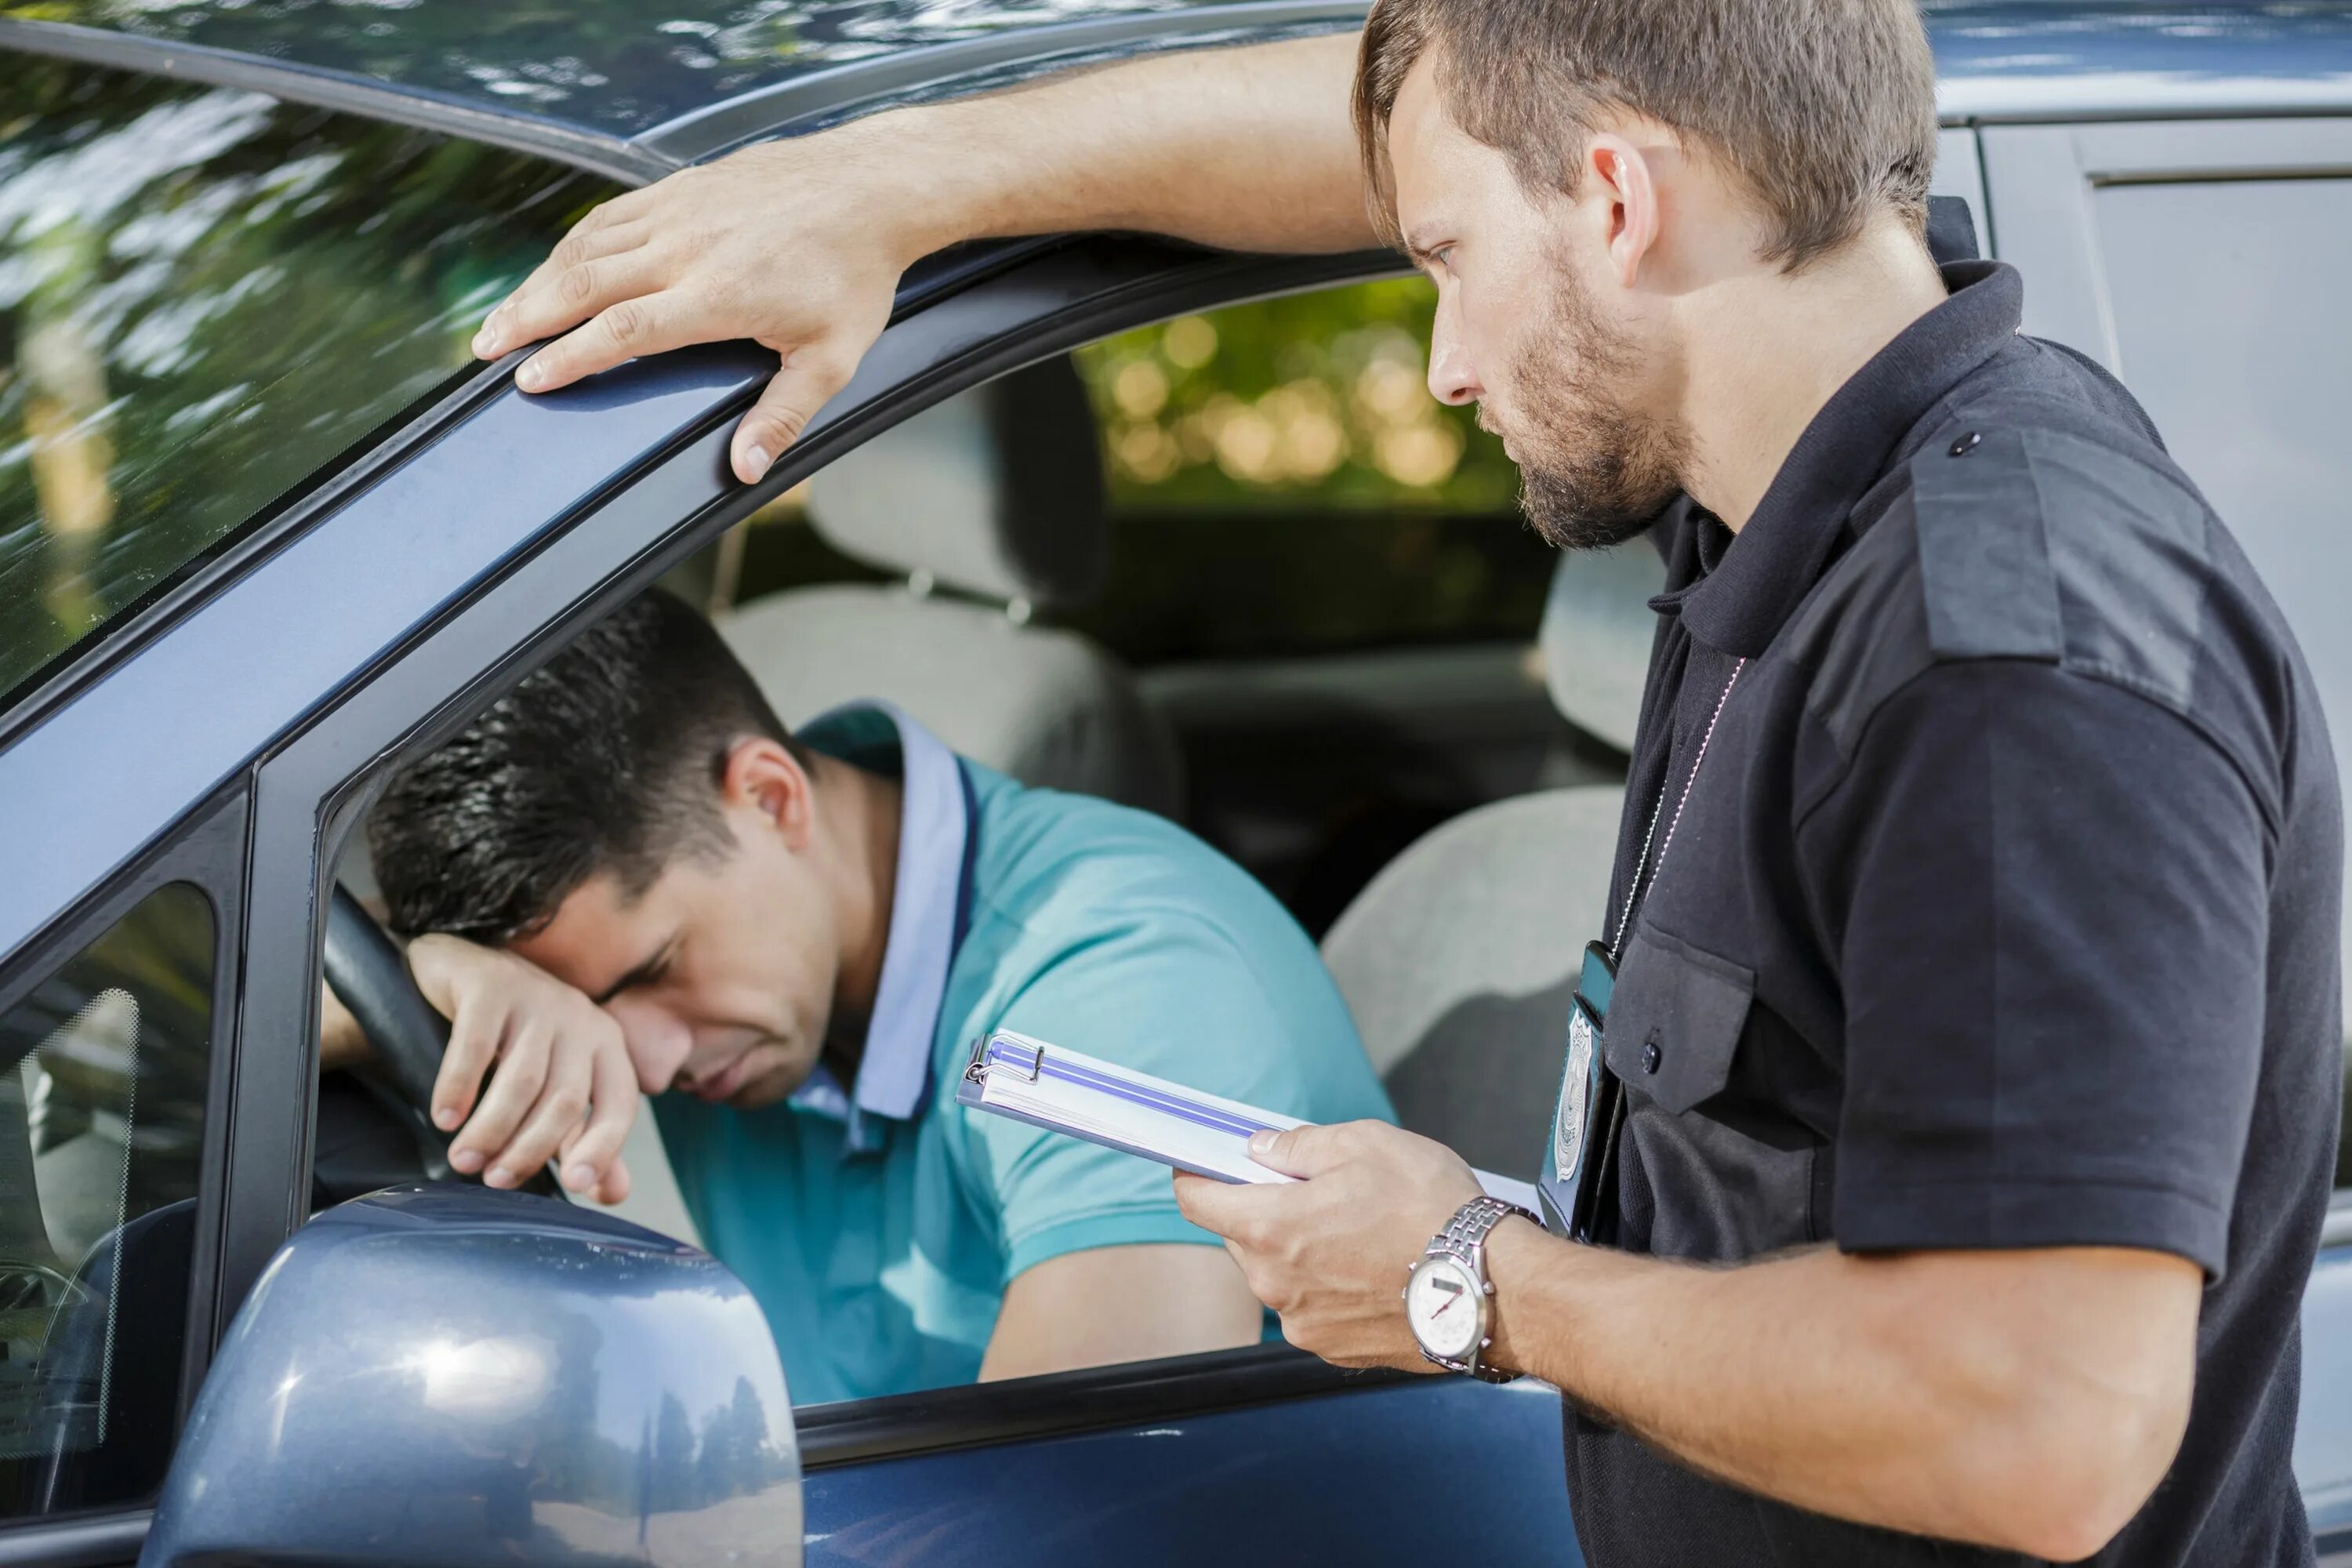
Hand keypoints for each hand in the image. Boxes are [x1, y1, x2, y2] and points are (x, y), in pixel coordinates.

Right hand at [407, 935, 635, 1203]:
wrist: (463, 973)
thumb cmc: (516, 1043)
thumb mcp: (555, 1089)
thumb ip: (583, 1139)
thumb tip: (614, 1193)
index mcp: (606, 1045)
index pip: (619, 1103)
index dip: (603, 1146)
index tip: (575, 1184)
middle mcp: (580, 1017)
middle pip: (564, 1099)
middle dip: (528, 1149)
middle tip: (491, 1179)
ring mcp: (537, 996)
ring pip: (521, 1079)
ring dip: (491, 1129)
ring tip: (463, 1160)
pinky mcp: (491, 984)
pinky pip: (476, 1045)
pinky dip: (459, 1087)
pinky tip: (444, 1118)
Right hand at [470, 121, 936, 483]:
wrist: (870, 186)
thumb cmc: (856, 276)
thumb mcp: (832, 358)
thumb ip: (782, 415)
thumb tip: (746, 470)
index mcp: (719, 294)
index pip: (624, 330)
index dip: (571, 357)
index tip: (531, 380)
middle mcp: (688, 246)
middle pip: (584, 283)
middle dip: (527, 318)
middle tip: (485, 349)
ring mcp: (680, 209)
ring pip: (587, 245)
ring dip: (539, 281)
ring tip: (505, 316)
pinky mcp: (680, 185)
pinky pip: (611, 216)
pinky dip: (573, 244)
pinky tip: (556, 268)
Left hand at [1172, 1120, 1484, 1370]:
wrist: (1493, 1289)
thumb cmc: (1432, 1210)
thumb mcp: (1366, 1144)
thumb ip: (1298, 1144)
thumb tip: (1262, 1148)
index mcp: (1271, 1228)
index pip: (1196, 1200)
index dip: (1196, 1174)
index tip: (1203, 1161)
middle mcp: (1274, 1284)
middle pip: (1240, 1237)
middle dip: (1263, 1209)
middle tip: (1312, 1188)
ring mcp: (1302, 1324)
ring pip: (1277, 1274)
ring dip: (1298, 1249)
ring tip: (1357, 1229)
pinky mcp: (1333, 1349)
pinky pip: (1310, 1307)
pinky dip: (1326, 1285)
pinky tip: (1371, 1266)